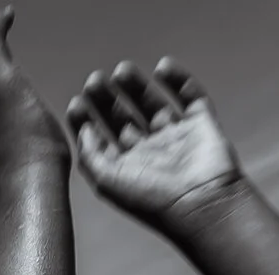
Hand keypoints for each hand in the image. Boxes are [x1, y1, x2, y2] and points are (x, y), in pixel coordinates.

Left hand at [66, 59, 241, 227]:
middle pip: (123, 118)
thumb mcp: (107, 180)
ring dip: (136, 86)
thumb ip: (90, 154)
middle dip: (107, 99)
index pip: (100, 139)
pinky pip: (191, 96)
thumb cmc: (151, 199)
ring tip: (121, 70)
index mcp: (125, 168)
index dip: (86, 120)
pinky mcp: (202, 125)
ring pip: (153, 104)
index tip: (76, 103)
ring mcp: (176, 137)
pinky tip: (162, 67)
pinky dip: (179, 79)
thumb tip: (83, 129)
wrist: (200, 203)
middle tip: (94, 81)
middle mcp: (149, 152)